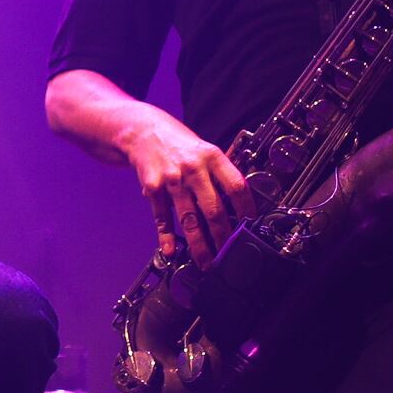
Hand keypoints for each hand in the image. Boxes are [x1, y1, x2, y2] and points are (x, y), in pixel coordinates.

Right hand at [121, 108, 249, 263]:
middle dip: (223, 236)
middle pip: (214, 209)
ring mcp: (172, 180)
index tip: (250, 226)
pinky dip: (166, 237)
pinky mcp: (153, 188)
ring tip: (206, 261)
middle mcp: (193, 168)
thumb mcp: (204, 150)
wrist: (142, 131)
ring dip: (199, 245)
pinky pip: (162, 217)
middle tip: (228, 253)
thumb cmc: (178, 143)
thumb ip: (220, 174)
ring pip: (189, 219)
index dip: (247, 209)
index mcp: (212, 157)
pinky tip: (171, 250)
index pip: (236, 186)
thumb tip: (238, 203)